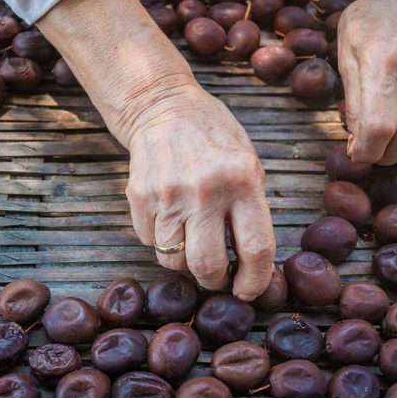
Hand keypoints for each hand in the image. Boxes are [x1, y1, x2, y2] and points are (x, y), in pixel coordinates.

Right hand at [125, 84, 274, 300]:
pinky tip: (170, 218)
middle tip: (218, 277)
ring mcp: (168, 194)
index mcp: (242, 181)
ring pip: (173, 260)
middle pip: (207, 266)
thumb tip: (252, 263)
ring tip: (192, 242)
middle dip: (215, 282)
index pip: (256, 248)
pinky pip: (150, 241)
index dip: (255, 281)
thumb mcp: (248, 163)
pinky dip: (161, 240)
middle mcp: (205, 190)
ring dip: (185, 262)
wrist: (162, 107)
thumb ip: (251, 209)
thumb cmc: (213, 137)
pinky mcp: (140, 197)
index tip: (250, 290)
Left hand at [338, 0, 396, 164]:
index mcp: (381, 61)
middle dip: (387, 155)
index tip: (358, 156)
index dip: (367, 151)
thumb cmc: (370, 23)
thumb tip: (357, 142)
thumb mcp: (346, 53)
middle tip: (375, 153)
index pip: (379, 125)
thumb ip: (352, 99)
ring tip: (394, 141)